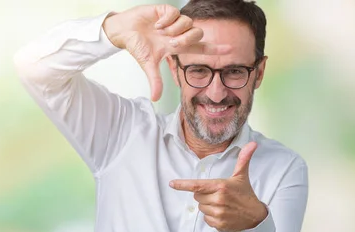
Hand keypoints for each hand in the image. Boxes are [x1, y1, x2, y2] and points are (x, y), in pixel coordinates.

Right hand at [102, 4, 230, 100]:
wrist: (123, 31)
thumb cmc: (137, 46)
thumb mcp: (148, 65)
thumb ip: (155, 80)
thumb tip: (155, 99)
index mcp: (178, 45)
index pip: (201, 48)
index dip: (215, 49)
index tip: (230, 49)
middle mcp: (179, 33)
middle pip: (197, 34)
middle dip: (186, 39)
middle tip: (170, 43)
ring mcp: (174, 21)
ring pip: (188, 23)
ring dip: (174, 30)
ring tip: (160, 32)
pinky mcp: (166, 10)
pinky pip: (175, 14)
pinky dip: (166, 21)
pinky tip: (156, 24)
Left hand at [169, 142, 267, 231]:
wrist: (255, 215)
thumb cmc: (246, 193)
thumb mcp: (242, 176)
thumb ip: (243, 159)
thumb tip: (252, 143)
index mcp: (221, 186)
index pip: (197, 185)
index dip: (183, 185)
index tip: (172, 183)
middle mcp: (218, 199)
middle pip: (197, 196)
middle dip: (204, 195)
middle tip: (218, 194)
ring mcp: (218, 213)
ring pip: (201, 208)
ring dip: (208, 206)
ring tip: (222, 204)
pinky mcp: (218, 224)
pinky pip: (206, 219)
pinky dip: (211, 216)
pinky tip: (222, 213)